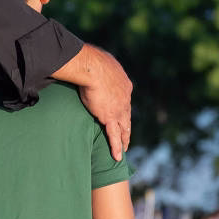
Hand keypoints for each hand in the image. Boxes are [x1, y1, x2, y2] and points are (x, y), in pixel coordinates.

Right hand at [55, 43, 132, 159]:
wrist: (92, 67)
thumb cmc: (92, 61)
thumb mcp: (101, 62)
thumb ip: (100, 67)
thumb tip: (92, 64)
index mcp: (124, 85)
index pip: (124, 101)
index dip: (122, 109)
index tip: (121, 114)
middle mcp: (125, 98)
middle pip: (127, 117)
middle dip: (126, 128)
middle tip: (126, 137)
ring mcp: (119, 109)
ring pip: (123, 129)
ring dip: (124, 140)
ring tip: (124, 150)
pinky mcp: (109, 117)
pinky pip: (114, 135)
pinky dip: (116, 146)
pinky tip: (118, 156)